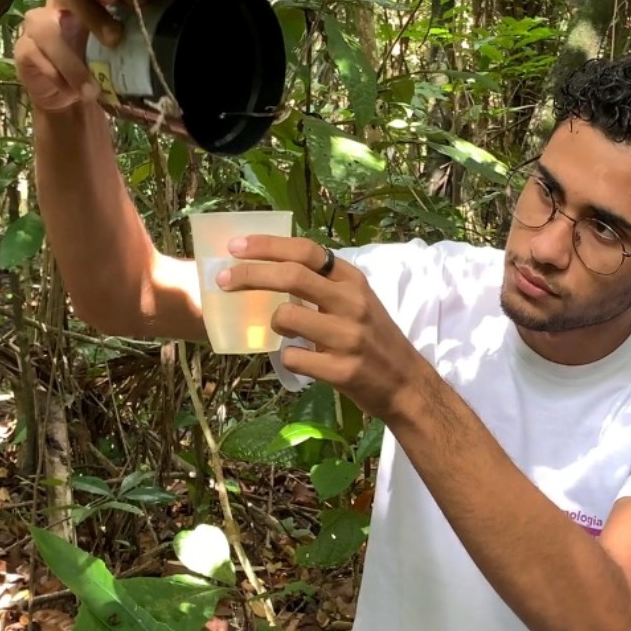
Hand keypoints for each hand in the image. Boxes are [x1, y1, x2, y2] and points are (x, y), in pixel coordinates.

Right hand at [14, 0, 149, 113]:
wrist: (69, 97)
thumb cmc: (96, 67)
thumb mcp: (117, 55)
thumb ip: (132, 43)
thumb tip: (165, 47)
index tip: (143, 2)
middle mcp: (61, 4)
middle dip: (92, 12)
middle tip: (114, 38)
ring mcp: (38, 24)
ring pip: (48, 28)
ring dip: (71, 60)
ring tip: (91, 89)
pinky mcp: (24, 48)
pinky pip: (34, 54)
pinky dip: (55, 74)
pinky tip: (69, 90)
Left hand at [216, 236, 430, 420]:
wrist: (407, 385)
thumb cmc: (376, 340)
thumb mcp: (359, 302)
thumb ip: (325, 286)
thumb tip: (273, 271)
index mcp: (353, 281)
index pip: (306, 251)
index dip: (267, 245)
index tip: (236, 245)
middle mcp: (352, 303)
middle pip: (290, 276)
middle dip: (249, 274)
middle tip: (223, 279)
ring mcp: (348, 337)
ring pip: (286, 317)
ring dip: (271, 324)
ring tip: (281, 331)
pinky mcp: (342, 370)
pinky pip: (293, 357)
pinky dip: (288, 358)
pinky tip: (299, 360)